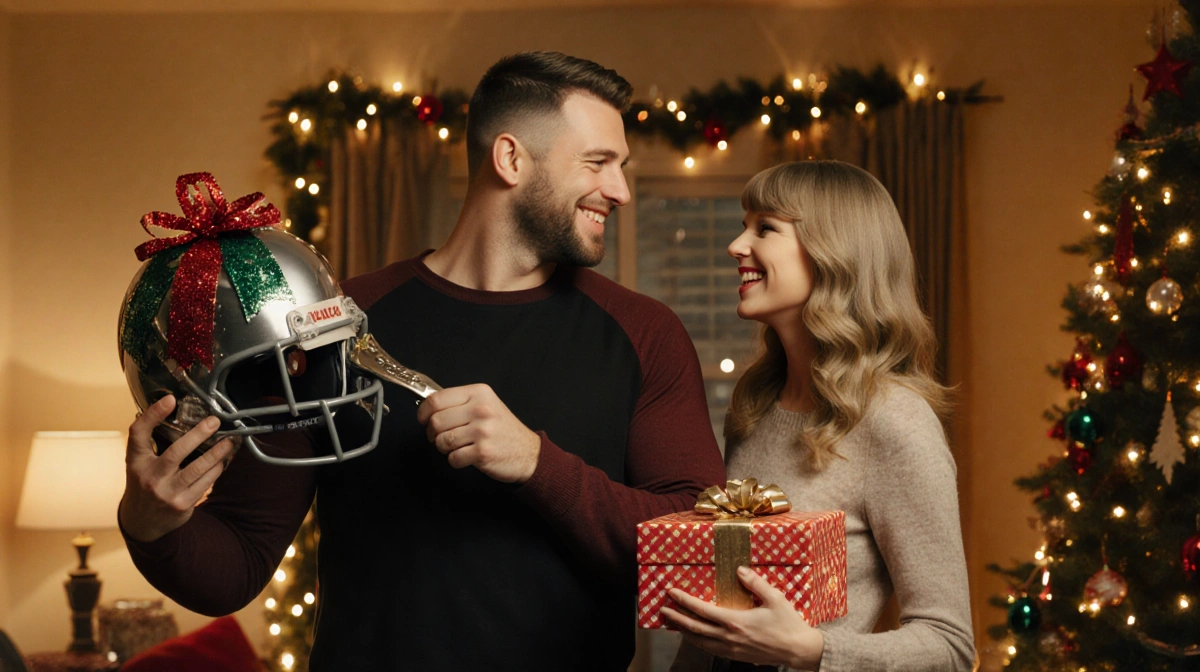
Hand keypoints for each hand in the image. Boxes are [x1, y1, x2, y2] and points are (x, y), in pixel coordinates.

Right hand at [118, 395, 235, 542]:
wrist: (142, 522)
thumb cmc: (145, 483)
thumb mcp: (140, 463)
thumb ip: (151, 442)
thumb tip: (174, 410)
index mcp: (136, 461)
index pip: (139, 433)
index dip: (153, 414)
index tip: (170, 399)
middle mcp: (150, 477)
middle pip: (176, 451)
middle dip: (198, 434)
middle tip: (214, 421)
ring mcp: (166, 492)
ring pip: (197, 469)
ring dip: (217, 453)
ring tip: (229, 441)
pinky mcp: (182, 504)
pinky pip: (205, 483)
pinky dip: (216, 469)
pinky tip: (223, 461)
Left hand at [416, 384, 539, 482]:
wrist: (529, 452)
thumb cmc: (503, 429)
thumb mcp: (486, 404)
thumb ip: (460, 402)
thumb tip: (428, 406)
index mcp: (479, 393)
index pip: (436, 399)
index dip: (423, 412)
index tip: (423, 419)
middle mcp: (481, 410)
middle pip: (436, 421)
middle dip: (433, 433)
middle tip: (441, 436)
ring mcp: (482, 431)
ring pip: (442, 441)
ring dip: (444, 448)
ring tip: (456, 446)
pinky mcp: (482, 452)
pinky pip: (453, 458)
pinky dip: (455, 461)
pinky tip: (466, 456)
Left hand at [661, 566, 823, 669]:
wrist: (799, 651)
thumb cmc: (789, 624)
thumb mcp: (775, 598)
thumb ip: (755, 583)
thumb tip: (739, 569)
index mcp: (736, 622)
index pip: (702, 610)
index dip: (684, 601)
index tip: (672, 593)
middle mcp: (729, 637)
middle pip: (695, 628)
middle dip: (676, 618)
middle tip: (662, 609)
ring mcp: (732, 649)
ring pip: (701, 642)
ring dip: (684, 631)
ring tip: (673, 623)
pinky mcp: (736, 656)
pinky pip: (711, 650)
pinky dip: (698, 642)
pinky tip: (695, 637)